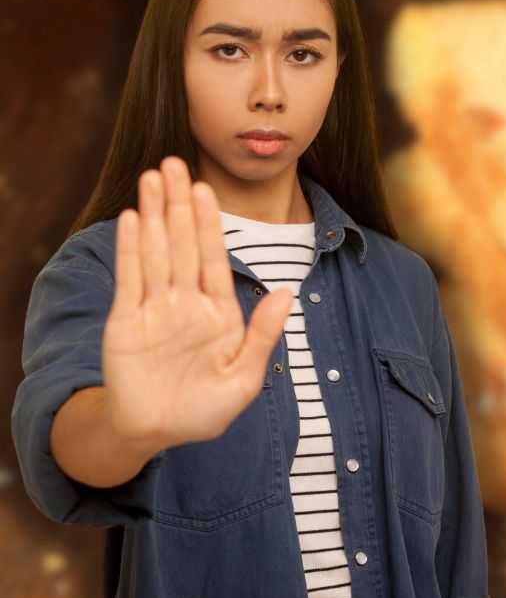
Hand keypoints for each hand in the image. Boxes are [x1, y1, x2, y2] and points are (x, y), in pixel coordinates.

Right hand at [101, 156, 292, 449]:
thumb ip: (263, 335)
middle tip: (174, 164)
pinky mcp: (127, 322)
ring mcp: (155, 309)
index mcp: (218, 311)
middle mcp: (186, 302)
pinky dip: (131, 250)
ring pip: (156, 252)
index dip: (208, 222)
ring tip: (152, 178)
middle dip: (178, 204)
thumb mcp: (244, 379)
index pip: (214, 257)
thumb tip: (287, 293)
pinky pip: (131, 279)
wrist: (156, 434)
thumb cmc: (203, 410)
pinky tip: (132, 219)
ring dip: (153, 215)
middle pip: (183, 243)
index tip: (205, 188)